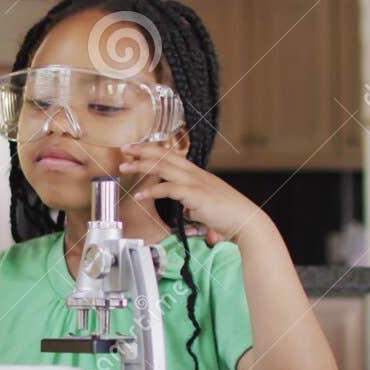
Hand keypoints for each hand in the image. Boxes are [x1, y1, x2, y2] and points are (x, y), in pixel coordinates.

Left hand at [119, 142, 260, 246]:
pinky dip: (152, 190)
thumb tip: (185, 208)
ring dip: (142, 166)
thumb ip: (192, 203)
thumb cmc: (227, 215)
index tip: (135, 149)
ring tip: (125, 167)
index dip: (152, 150)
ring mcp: (195, 182)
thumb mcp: (205, 205)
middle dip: (142, 150)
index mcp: (196, 174)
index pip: (170, 156)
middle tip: (124, 149)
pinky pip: (169, 189)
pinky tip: (140, 195)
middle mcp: (195, 174)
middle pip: (164, 155)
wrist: (245, 220)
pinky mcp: (196, 195)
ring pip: (164, 167)